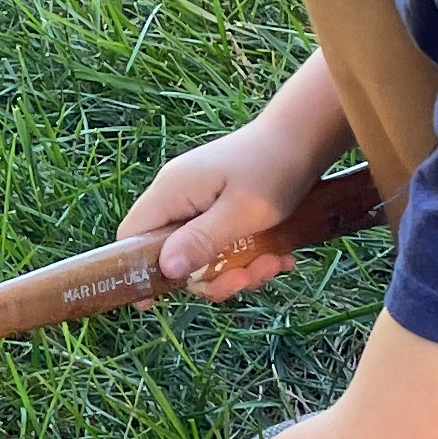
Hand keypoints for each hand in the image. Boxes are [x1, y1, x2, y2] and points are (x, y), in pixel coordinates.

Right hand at [118, 115, 327, 301]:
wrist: (306, 136)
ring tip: (276, 263)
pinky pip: (223, 243)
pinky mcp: (220, 206)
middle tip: (247, 278)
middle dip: (212, 277)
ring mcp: (199, 201)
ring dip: (238, 269)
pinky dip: (249, 256)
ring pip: (202, 254)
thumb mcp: (241, 212)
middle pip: (172, 254)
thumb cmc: (274, 169)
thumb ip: (201, 240)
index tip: (154, 303)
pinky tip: (280, 255)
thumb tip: (165, 270)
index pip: (131, 236)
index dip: (138, 271)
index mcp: (171, 192)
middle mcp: (178, 196)